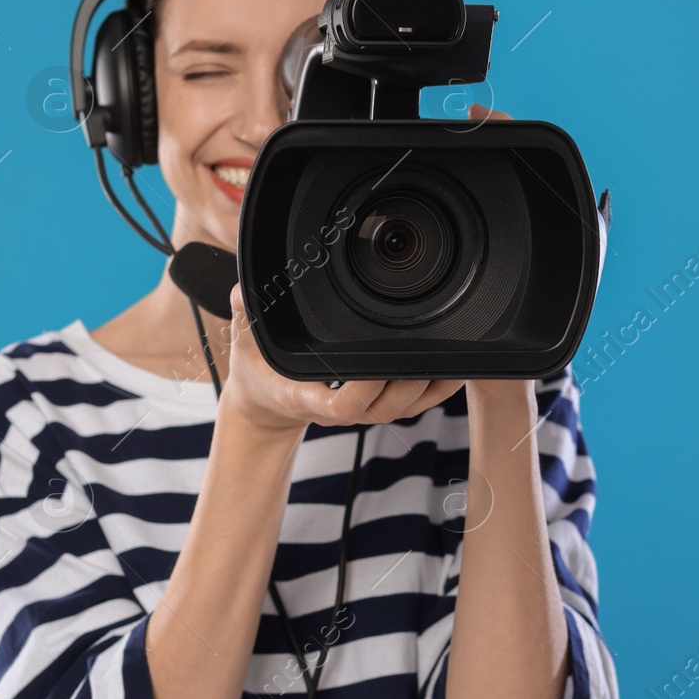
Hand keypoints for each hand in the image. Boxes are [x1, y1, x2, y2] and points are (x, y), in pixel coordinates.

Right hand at [221, 284, 465, 436]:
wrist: (265, 402)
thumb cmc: (258, 368)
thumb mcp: (243, 339)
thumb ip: (245, 311)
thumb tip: (243, 288)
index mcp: (306, 396)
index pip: (343, 406)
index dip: (366, 391)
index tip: (376, 367)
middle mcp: (337, 407)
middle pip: (383, 409)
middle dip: (410, 388)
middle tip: (429, 356)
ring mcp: (358, 409)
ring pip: (400, 409)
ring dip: (429, 390)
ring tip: (455, 363)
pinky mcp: (373, 404)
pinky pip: (408, 405)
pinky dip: (434, 391)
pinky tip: (454, 371)